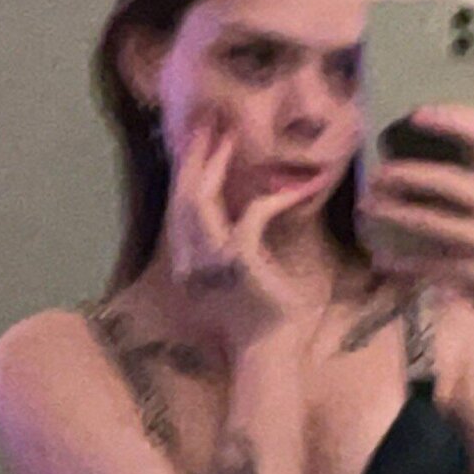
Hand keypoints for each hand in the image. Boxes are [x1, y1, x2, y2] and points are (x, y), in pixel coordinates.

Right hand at [166, 103, 331, 350]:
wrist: (269, 353)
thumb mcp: (243, 276)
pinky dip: (271, 198)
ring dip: (214, 163)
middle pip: (182, 197)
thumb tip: (244, 210)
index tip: (194, 141)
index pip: (179, 208)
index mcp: (189, 263)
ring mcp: (211, 261)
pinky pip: (251, 214)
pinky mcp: (238, 261)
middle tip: (205, 120)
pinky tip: (294, 188)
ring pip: (200, 200)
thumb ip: (234, 245)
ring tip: (227, 133)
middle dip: (193, 155)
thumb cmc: (263, 318)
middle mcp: (192, 260)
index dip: (185, 172)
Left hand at [356, 105, 473, 333]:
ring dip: (395, 212)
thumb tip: (443, 141)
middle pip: (450, 181)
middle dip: (407, 174)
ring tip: (368, 204)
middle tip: (378, 173)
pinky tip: (381, 258)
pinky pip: (431, 266)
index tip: (417, 114)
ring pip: (433, 223)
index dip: (452, 120)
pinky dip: (403, 264)